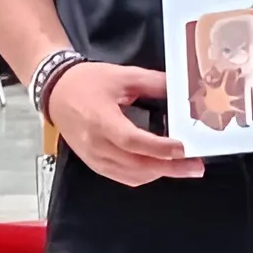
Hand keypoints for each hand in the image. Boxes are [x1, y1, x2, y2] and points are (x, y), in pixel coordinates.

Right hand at [47, 62, 202, 187]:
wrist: (56, 92)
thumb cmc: (87, 82)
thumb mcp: (122, 75)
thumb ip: (153, 83)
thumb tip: (181, 91)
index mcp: (101, 120)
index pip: (133, 141)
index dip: (159, 148)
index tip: (184, 149)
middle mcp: (96, 144)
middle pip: (136, 164)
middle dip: (170, 168)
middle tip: (196, 166)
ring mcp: (94, 158)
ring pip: (132, 175)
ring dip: (160, 174)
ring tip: (184, 168)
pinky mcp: (94, 164)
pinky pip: (123, 177)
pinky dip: (144, 175)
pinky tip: (161, 168)